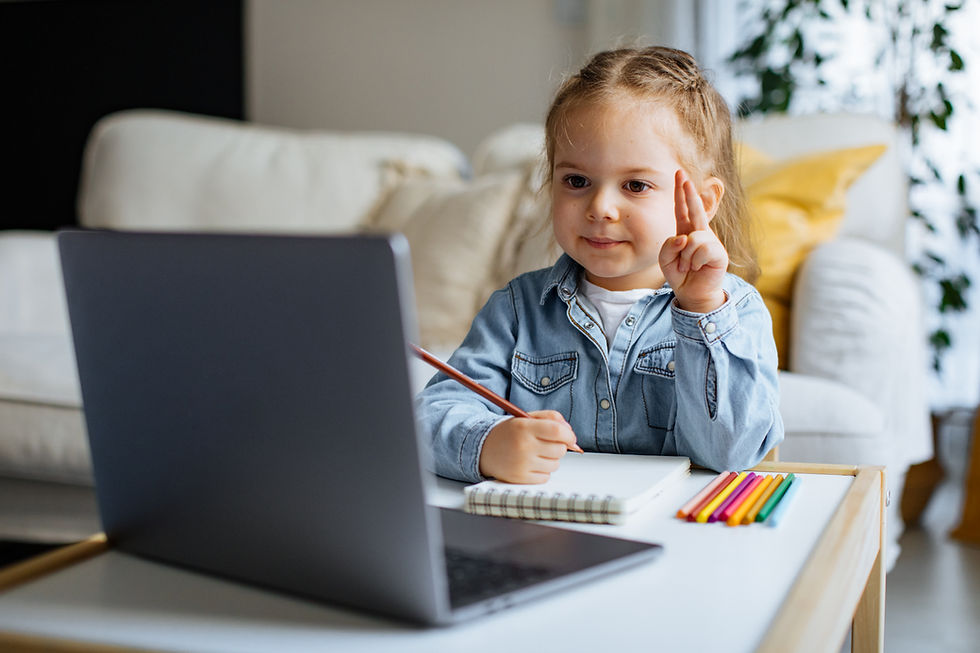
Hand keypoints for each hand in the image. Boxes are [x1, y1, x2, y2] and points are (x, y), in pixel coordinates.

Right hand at [478, 410, 580, 483]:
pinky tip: (530, 464)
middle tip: (547, 444)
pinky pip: (546, 477)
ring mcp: (521, 464)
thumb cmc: (510, 433)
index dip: (569, 435)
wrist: (484, 448)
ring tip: (536, 454)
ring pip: (555, 465)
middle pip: (560, 450)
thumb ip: (550, 418)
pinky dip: (542, 471)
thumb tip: (570, 432)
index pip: (557, 431)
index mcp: (524, 427)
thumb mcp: (526, 418)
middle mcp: (523, 446)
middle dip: (559, 447)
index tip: (570, 438)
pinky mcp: (520, 478)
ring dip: (550, 460)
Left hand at [659, 170, 727, 312]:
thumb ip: (668, 245)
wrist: (692, 293)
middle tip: (683, 176)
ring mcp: (711, 242)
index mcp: (686, 231)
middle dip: (689, 192)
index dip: (682, 193)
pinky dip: (695, 262)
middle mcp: (700, 233)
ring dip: (686, 257)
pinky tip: (698, 268)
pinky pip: (701, 250)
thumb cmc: (680, 274)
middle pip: (696, 209)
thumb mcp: (665, 259)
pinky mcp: (719, 253)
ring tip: (689, 266)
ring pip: (693, 239)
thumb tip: (685, 237)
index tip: (680, 175)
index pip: (683, 209)